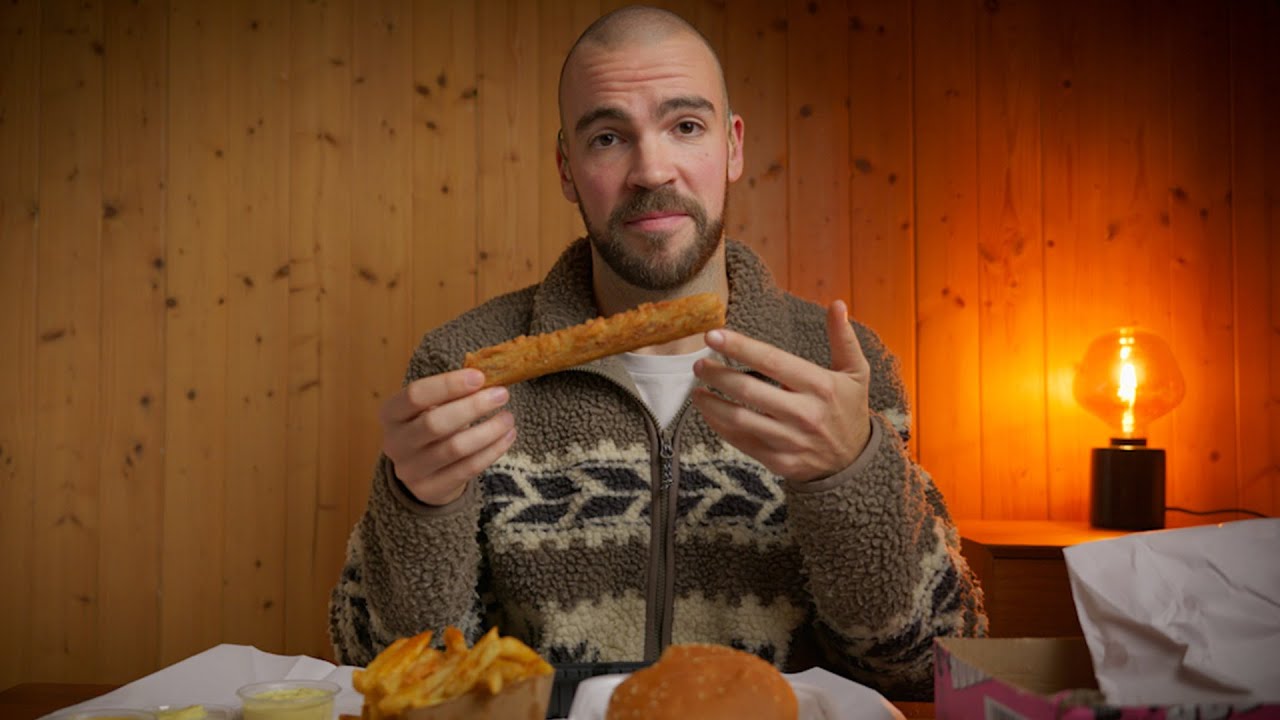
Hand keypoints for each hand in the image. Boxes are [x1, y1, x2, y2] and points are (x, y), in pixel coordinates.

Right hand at [379, 368, 515, 504]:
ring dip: (488, 430)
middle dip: (473, 407)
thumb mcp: (429, 408)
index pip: (415, 395)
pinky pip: (468, 469)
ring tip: (509, 418)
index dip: (448, 385)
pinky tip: (508, 437)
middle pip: (435, 423)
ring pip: (455, 448)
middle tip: (502, 394)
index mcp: (390, 414)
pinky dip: (492, 451)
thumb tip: (487, 381)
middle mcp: (395, 443)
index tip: (480, 377)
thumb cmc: (429, 428)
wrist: (421, 473)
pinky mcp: (430, 489)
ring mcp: (411, 470)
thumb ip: (450, 395)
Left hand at [691, 300, 871, 482]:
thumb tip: (836, 304)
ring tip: (697, 390)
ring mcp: (790, 441)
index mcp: (820, 386)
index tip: (713, 336)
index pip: (771, 361)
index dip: (739, 347)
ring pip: (738, 420)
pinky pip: (741, 442)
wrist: (854, 462)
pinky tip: (710, 412)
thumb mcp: (855, 372)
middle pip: (748, 391)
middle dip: (717, 375)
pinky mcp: (779, 461)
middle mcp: (804, 414)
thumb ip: (843, 338)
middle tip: (699, 363)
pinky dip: (720, 426)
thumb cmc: (849, 409)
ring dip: (711, 404)